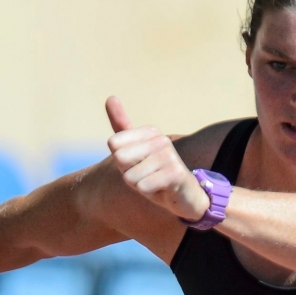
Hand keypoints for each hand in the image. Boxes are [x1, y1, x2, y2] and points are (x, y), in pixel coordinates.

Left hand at [105, 96, 209, 221]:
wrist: (185, 197)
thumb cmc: (156, 175)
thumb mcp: (134, 152)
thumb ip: (122, 127)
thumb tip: (110, 98)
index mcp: (150, 132)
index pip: (114, 144)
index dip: (122, 162)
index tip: (139, 165)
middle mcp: (161, 139)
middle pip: (120, 158)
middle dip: (129, 174)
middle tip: (147, 176)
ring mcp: (170, 155)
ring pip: (130, 176)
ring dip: (140, 185)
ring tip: (155, 183)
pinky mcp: (175, 173)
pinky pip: (143, 186)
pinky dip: (148, 193)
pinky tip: (162, 190)